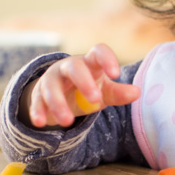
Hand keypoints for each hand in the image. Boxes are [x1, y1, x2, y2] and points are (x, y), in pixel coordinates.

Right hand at [21, 44, 140, 128]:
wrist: (61, 93)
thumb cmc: (89, 88)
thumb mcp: (105, 91)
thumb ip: (119, 93)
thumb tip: (137, 92)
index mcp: (90, 62)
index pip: (98, 51)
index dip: (107, 59)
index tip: (116, 74)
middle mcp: (69, 67)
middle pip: (74, 67)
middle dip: (84, 82)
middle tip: (95, 100)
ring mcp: (52, 79)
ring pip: (51, 87)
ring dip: (59, 103)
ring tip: (68, 121)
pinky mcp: (38, 94)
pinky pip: (36, 101)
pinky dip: (38, 111)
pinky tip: (40, 122)